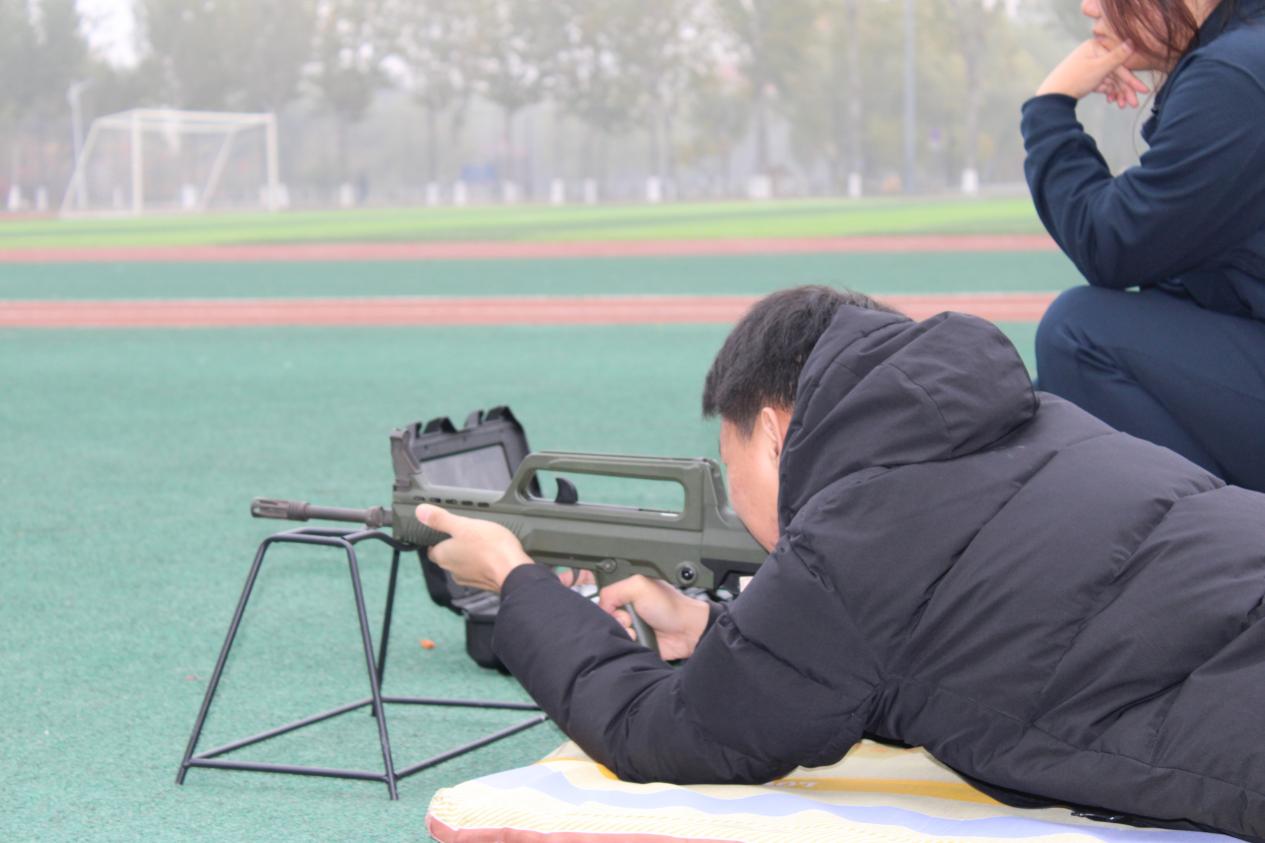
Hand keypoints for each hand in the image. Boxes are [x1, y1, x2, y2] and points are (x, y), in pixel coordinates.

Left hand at [415, 504, 532, 592]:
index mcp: (444, 556)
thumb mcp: (463, 525)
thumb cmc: (489, 547)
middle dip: (454, 547)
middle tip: (465, 533)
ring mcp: (469, 580)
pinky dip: (482, 564)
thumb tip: (419, 512)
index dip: (436, 541)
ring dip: (469, 556)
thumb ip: (441, 519)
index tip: (444, 532)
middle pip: (447, 558)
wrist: (514, 571)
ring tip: (481, 543)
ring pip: (463, 565)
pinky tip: (492, 555)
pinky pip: (478, 571)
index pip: (432, 550)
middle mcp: (453, 571)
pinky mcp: (484, 584)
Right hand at [597, 575, 711, 660]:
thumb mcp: (639, 586)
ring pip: (613, 632)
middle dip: (616, 619)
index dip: (607, 605)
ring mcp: (632, 626)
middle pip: (606, 617)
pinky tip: (640, 637)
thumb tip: (601, 607)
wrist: (687, 631)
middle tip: (630, 617)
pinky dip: (629, 642)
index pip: (604, 599)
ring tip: (638, 628)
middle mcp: (628, 609)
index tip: (617, 607)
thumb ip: (613, 591)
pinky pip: (621, 645)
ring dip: (624, 631)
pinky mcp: (635, 642)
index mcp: (628, 592)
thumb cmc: (671, 607)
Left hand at [1037, 39, 1148, 106]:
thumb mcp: (1099, 68)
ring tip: (1122, 106)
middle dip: (1124, 89)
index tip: (1143, 91)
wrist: (1052, 96)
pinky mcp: (1086, 77)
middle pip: (1115, 73)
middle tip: (1133, 104)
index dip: (1131, 79)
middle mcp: (1093, 54)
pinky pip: (1101, 83)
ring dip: (1117, 92)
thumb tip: (1132, 41)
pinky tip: (1112, 101)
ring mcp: (1089, 66)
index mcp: (1095, 47)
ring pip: (1109, 80)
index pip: (1118, 64)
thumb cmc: (1075, 79)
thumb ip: (1117, 57)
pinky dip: (1107, 92)